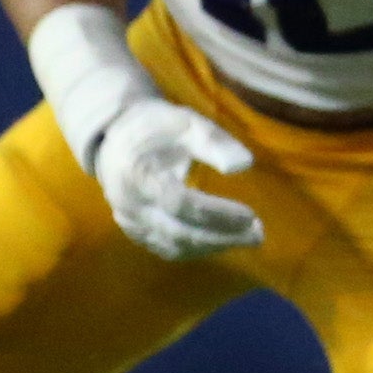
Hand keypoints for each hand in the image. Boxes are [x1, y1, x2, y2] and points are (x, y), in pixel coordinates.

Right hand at [83, 98, 262, 260]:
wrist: (115, 140)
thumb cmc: (156, 128)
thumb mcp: (186, 123)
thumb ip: (214, 142)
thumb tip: (244, 165)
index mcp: (140, 174)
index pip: (180, 203)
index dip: (216, 213)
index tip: (250, 216)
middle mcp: (130, 204)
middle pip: (178, 232)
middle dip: (221, 237)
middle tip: (257, 235)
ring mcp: (129, 221)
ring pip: (173, 246)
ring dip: (212, 247)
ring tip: (247, 238)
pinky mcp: (134, 231)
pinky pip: (165, 248)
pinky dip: (196, 249)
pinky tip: (221, 242)